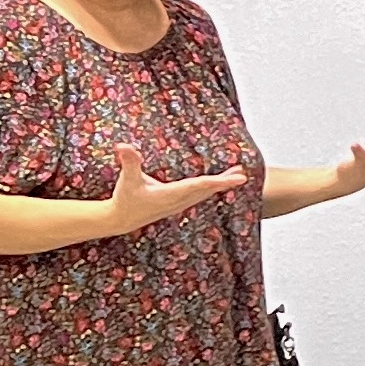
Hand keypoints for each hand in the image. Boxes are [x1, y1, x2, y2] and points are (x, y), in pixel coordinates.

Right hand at [103, 143, 247, 234]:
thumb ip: (129, 162)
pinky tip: (218, 183)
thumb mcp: (127, 180)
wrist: (122, 219)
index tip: (237, 178)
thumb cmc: (125, 198)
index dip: (219, 181)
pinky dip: (211, 188)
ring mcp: (180, 204)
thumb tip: (123, 146)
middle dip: (226, 182)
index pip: (199, 186)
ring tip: (237, 174)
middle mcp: (179, 201)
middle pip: (207, 190)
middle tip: (242, 173)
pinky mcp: (178, 204)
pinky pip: (200, 195)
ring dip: (221, 184)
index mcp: (171, 194)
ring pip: (205, 193)